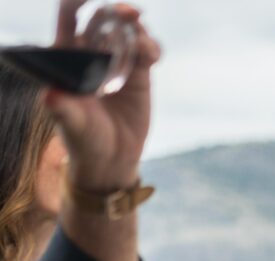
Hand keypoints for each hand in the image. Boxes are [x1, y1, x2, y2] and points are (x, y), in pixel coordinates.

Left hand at [47, 1, 161, 190]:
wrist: (111, 159)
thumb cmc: (84, 140)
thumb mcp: (71, 124)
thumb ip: (62, 108)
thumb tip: (50, 94)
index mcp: (68, 58)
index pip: (68, 19)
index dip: (77, 2)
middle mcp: (92, 55)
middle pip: (101, 19)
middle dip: (114, 11)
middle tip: (128, 14)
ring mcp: (117, 64)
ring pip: (127, 32)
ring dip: (136, 25)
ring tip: (142, 34)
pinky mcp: (140, 76)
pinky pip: (148, 52)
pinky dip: (152, 47)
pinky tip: (152, 55)